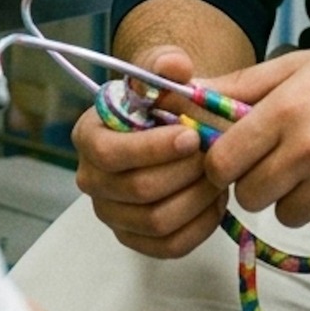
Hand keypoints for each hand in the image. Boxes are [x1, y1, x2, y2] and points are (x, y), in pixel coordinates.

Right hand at [70, 47, 228, 259]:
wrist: (172, 124)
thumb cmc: (163, 98)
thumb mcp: (163, 71)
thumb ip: (166, 63)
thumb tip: (174, 65)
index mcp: (89, 137)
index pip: (112, 154)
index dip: (153, 148)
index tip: (192, 135)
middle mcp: (91, 180)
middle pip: (139, 190)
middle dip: (185, 172)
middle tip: (215, 155)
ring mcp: (112, 214)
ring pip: (157, 222)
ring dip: (197, 199)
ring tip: (220, 175)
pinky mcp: (135, 238)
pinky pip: (169, 247)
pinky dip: (200, 226)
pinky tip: (216, 200)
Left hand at [204, 35, 309, 238]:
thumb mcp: (296, 65)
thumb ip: (239, 86)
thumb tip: (184, 96)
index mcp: (287, 109)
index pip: (222, 163)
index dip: (222, 164)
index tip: (235, 157)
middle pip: (250, 196)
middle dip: (258, 181)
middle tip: (282, 158)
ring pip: (286, 215)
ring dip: (294, 197)